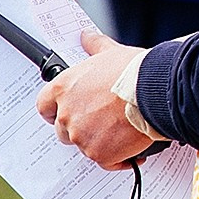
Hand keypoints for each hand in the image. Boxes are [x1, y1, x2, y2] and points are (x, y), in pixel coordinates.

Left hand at [36, 29, 151, 169]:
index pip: (44, 107)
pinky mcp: (99, 155)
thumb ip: (94, 46)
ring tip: (122, 131)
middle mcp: (67, 115)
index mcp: (63, 89)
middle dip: (81, 129)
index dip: (55, 111)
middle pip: (64, 131)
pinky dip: (118, 159)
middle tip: (103, 122)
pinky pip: (106, 162)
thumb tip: (86, 36)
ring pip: (86, 147)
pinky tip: (132, 149)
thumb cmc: (133, 72)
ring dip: (101, 143)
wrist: (154, 92)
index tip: (66, 113)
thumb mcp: (110, 52)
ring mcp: (81, 137)